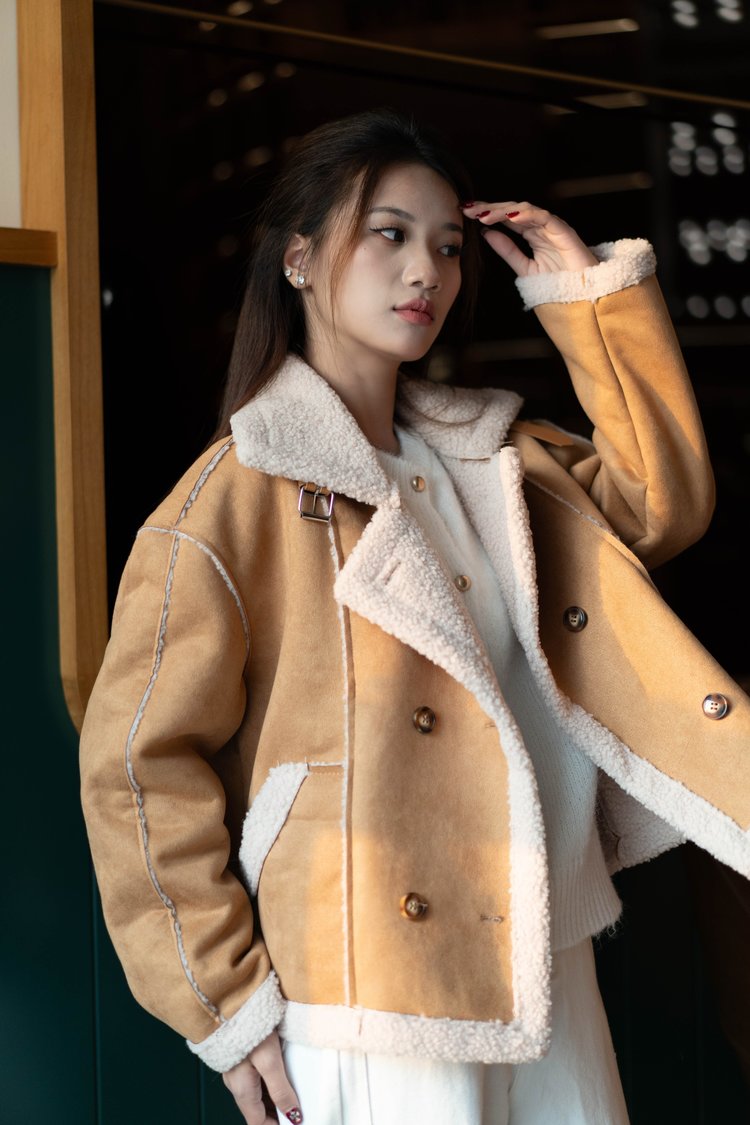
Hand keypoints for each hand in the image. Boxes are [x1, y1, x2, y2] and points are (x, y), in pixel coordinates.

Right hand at [223, 1030, 301, 1123]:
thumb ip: (280, 1089)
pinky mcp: (240, 1055)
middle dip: (277, 1115)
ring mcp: (236, 1069)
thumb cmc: (247, 1027)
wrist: (229, 1000)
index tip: (295, 1123)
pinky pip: (255, 1078)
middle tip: (299, 1111)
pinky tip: (283, 1073)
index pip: (257, 1122)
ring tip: (296, 1094)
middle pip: (258, 1110)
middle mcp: (236, 1083)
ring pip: (257, 1094)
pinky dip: (269, 1082)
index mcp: (242, 1089)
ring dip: (274, 1098)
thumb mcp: (269, 1060)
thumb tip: (294, 1116)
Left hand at [462, 201, 598, 275]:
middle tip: (468, 208)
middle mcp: (540, 227)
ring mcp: (552, 227)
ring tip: (484, 215)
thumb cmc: (559, 284)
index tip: (465, 214)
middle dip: (489, 208)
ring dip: (503, 211)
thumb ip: (508, 251)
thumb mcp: (525, 269)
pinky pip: (544, 218)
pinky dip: (527, 215)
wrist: (583, 298)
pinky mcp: (564, 232)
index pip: (505, 218)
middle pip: (512, 210)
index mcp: (531, 234)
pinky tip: (510, 217)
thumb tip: (487, 234)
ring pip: (525, 210)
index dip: (486, 214)